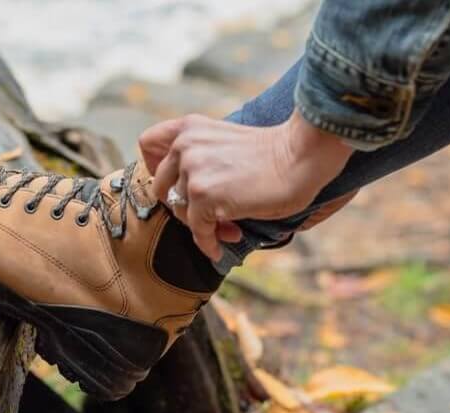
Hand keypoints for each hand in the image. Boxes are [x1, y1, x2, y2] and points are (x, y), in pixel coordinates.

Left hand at [139, 112, 352, 259]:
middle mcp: (185, 146)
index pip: (148, 143)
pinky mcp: (202, 195)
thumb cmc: (273, 154)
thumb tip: (185, 197)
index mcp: (189, 128)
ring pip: (180, 211)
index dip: (154, 167)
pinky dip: (208, 243)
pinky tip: (220, 248)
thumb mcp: (225, 140)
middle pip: (161, 186)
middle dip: (183, 206)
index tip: (172, 183)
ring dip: (201, 226)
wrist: (301, 157)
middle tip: (208, 216)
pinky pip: (197, 230)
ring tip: (228, 229)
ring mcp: (192, 170)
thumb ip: (201, 156)